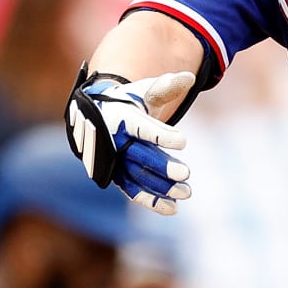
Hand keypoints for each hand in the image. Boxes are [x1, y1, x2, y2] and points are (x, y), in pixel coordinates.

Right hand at [65, 68, 194, 213]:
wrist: (97, 114)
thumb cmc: (127, 100)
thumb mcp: (143, 91)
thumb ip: (165, 86)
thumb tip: (189, 78)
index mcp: (121, 117)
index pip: (142, 127)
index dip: (162, 135)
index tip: (184, 142)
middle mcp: (114, 141)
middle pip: (139, 156)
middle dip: (162, 167)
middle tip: (186, 174)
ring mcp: (114, 160)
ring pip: (136, 177)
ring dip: (160, 188)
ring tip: (186, 192)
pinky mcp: (116, 175)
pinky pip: (131, 191)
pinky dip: (150, 201)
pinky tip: (172, 209)